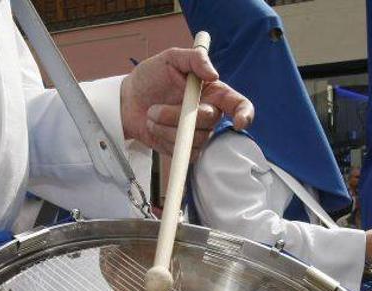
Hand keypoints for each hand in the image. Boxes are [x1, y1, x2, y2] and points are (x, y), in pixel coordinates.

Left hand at [121, 46, 253, 159]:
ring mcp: (198, 133)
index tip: (237, 122)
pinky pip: (185, 153)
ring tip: (151, 115)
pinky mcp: (186, 149)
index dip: (244, 114)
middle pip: (209, 122)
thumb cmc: (150, 77)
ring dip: (166, 128)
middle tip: (154, 109)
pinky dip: (165, 140)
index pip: (239, 105)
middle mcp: (209, 114)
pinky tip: (155, 129)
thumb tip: (214, 73)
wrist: (127, 101)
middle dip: (178, 117)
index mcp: (213, 92)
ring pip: (195, 139)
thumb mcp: (170, 58)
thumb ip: (194, 58)